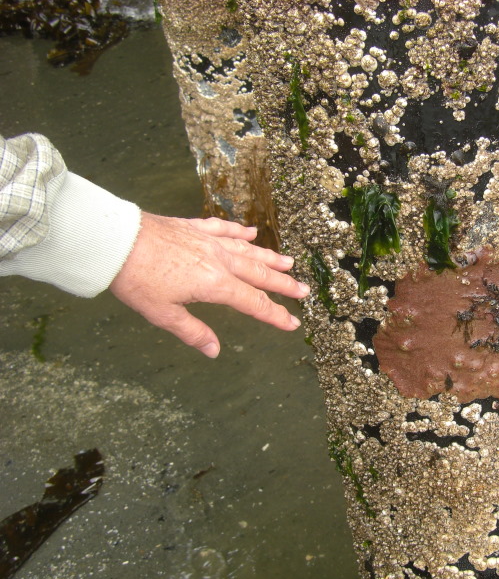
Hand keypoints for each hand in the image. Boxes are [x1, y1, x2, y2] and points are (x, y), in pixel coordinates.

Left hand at [110, 212, 308, 357]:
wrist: (116, 240)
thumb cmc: (136, 278)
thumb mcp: (163, 313)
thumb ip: (192, 332)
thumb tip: (214, 350)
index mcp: (215, 284)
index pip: (253, 303)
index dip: (274, 315)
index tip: (292, 323)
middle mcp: (219, 260)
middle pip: (258, 274)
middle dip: (283, 284)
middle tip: (303, 290)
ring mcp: (208, 241)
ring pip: (247, 250)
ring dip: (269, 258)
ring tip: (288, 262)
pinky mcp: (193, 227)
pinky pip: (223, 228)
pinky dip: (239, 231)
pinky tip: (250, 232)